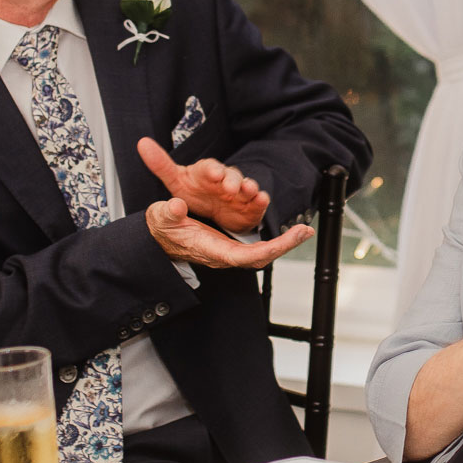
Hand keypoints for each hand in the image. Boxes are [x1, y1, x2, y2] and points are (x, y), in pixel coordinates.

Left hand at [137, 137, 270, 233]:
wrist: (214, 210)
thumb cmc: (195, 190)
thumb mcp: (176, 179)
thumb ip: (160, 164)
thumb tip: (142, 142)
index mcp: (207, 172)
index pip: (210, 167)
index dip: (212, 170)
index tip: (213, 173)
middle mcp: (225, 178)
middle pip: (231, 175)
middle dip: (232, 180)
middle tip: (230, 187)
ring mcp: (240, 191)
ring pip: (247, 186)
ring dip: (249, 187)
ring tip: (249, 190)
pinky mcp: (251, 205)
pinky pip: (258, 200)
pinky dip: (260, 200)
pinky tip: (260, 200)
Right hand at [146, 198, 312, 268]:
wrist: (158, 238)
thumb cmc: (162, 228)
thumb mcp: (162, 216)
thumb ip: (169, 212)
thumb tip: (177, 205)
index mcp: (208, 248)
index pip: (240, 255)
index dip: (263, 250)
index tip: (281, 242)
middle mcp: (222, 254)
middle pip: (258, 257)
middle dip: (283, 245)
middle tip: (304, 231)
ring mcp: (228, 252)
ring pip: (261, 254)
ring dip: (283, 243)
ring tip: (303, 230)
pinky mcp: (230, 247)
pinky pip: (258, 248)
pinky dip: (275, 241)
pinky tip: (289, 233)